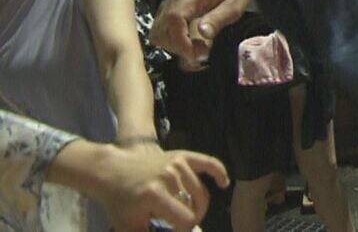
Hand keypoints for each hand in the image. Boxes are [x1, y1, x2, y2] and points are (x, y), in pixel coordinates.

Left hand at [64, 143, 228, 231]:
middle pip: (197, 206)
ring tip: (184, 211)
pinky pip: (208, 163)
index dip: (183, 231)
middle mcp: (169, 177)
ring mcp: (176, 164)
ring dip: (196, 205)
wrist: (110, 171)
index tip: (174, 231)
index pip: (185, 220)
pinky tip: (224, 183)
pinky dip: (219, 173)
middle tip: (179, 224)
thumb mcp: (129, 227)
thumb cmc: (119, 202)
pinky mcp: (181, 155)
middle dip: (192, 219)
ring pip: (201, 192)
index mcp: (155, 195)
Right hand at [151, 0, 250, 63]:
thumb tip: (203, 33)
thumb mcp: (234, 6)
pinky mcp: (168, 7)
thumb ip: (218, 19)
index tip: (194, 54)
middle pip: (162, 29)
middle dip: (179, 47)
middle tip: (200, 52)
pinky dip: (171, 40)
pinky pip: (160, 29)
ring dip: (173, 45)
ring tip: (194, 48)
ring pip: (158, 32)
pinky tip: (188, 41)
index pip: (174, 20)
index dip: (181, 41)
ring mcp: (169, 2)